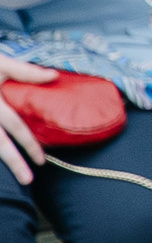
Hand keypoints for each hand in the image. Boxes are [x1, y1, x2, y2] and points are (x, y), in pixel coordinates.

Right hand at [0, 56, 55, 183]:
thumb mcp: (1, 63)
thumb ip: (26, 72)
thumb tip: (54, 76)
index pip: (15, 126)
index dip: (28, 144)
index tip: (41, 161)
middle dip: (13, 162)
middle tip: (28, 180)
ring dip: (2, 161)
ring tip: (16, 177)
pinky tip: (0, 168)